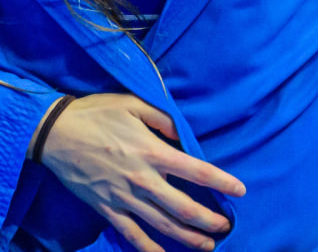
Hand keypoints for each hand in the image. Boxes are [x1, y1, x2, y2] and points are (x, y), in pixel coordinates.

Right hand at [39, 93, 245, 251]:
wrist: (54, 134)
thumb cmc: (97, 114)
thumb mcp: (135, 104)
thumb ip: (164, 119)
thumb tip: (184, 134)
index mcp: (153, 152)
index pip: (196, 171)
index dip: (221, 182)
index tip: (240, 190)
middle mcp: (142, 179)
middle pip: (182, 207)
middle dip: (208, 220)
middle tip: (226, 227)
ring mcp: (123, 197)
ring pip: (161, 224)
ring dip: (186, 237)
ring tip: (207, 245)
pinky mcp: (105, 208)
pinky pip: (130, 233)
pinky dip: (147, 248)